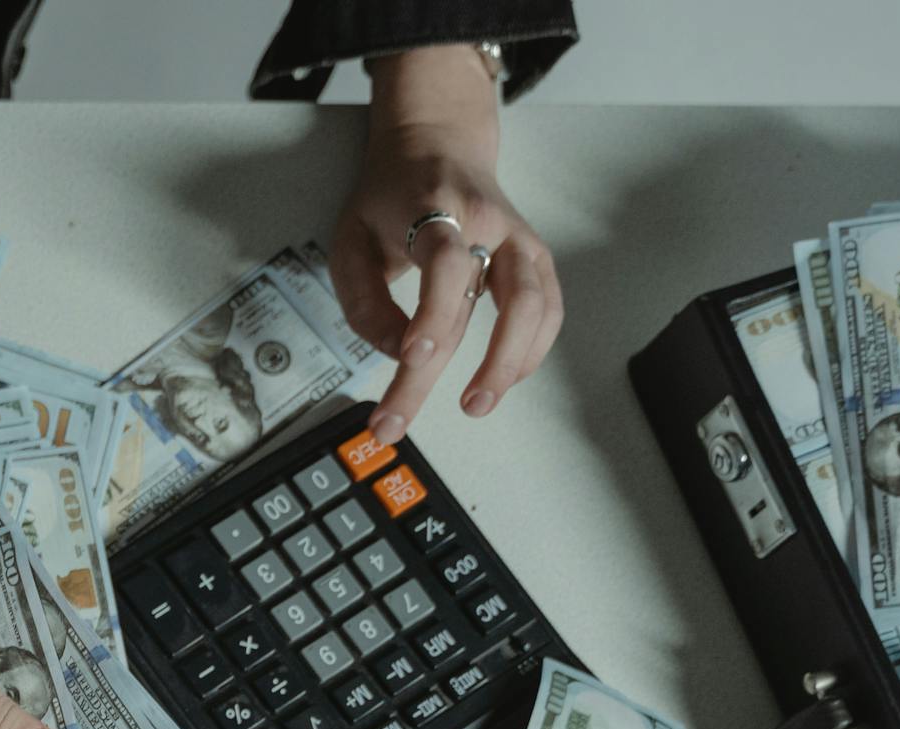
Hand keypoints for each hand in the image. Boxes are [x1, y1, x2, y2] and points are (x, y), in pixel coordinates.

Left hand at [330, 45, 563, 445]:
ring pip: (536, 304)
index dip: (434, 312)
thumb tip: (396, 353)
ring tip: (475, 404)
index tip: (414, 356)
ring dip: (510, 362)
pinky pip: (549, 309)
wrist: (438, 143)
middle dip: (451, 366)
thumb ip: (365, 300)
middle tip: (411, 414)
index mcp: (436, 209)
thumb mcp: (350, 238)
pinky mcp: (535, 258)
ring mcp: (520, 239)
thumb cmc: (390, 197)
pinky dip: (531, 350)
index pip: (445, 263)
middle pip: (491, 298)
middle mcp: (489, 223)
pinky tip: (503, 379)